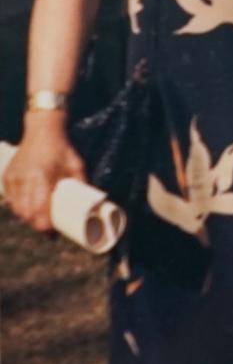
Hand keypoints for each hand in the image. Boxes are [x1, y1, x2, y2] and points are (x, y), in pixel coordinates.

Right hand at [5, 112, 85, 231]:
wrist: (42, 130)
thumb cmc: (62, 149)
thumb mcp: (76, 165)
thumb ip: (81, 184)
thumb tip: (92, 204)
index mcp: (42, 177)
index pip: (39, 209)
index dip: (44, 225)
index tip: (52, 232)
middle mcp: (24, 180)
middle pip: (26, 213)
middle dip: (36, 224)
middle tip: (49, 227)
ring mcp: (13, 178)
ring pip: (16, 208)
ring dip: (27, 217)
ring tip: (40, 218)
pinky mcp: (7, 177)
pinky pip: (11, 200)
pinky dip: (19, 207)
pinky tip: (28, 208)